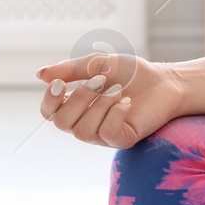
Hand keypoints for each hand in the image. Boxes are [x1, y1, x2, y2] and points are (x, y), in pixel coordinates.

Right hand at [36, 52, 185, 148]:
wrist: (163, 80)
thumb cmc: (130, 73)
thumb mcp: (98, 64)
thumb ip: (71, 70)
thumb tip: (40, 75)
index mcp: (76, 106)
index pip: (49, 113)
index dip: (49, 101)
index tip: (58, 84)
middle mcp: (85, 123)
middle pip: (63, 123)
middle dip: (79, 98)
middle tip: (99, 80)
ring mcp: (103, 134)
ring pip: (84, 131)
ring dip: (100, 105)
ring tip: (118, 90)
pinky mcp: (122, 139)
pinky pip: (107, 134)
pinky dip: (115, 114)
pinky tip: (127, 102)